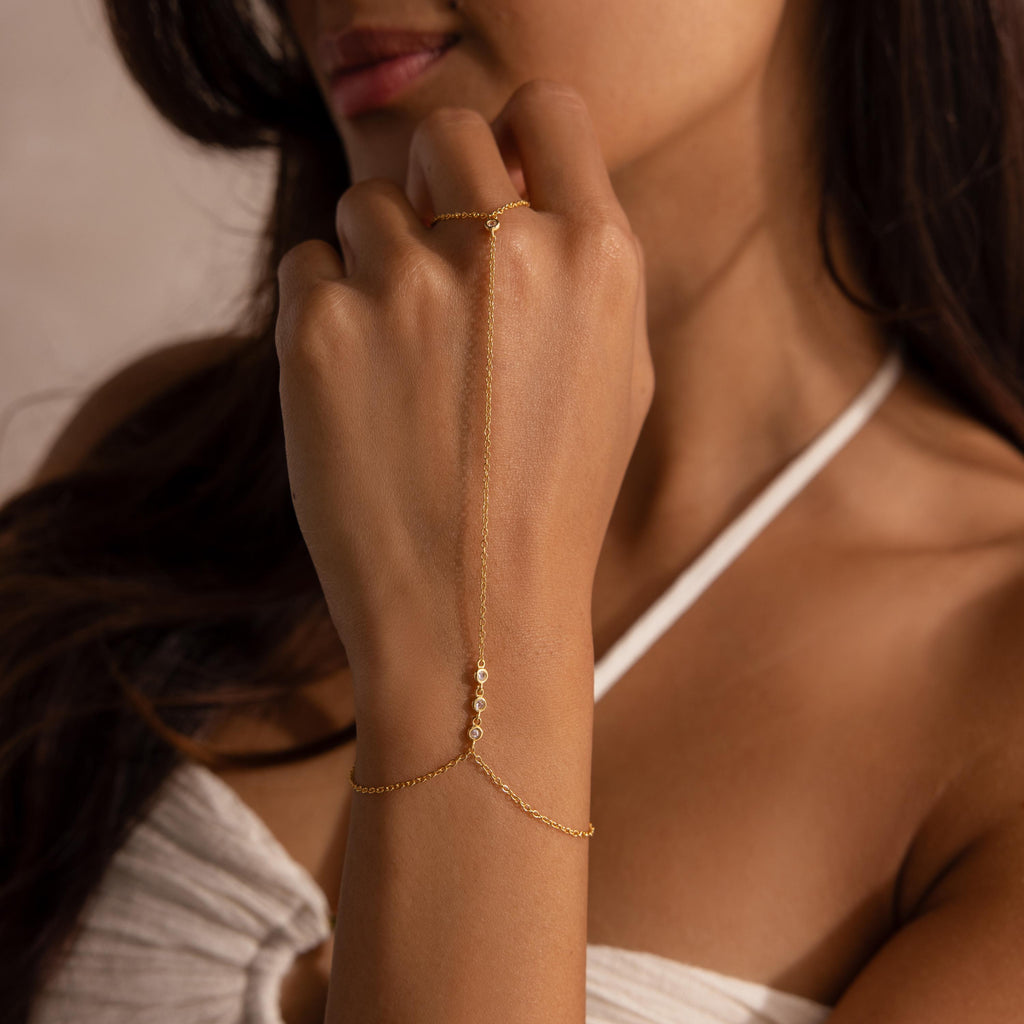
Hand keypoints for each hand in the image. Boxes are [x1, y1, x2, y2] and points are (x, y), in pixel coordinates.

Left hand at [275, 79, 653, 684]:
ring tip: (401, 356)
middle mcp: (506, 256)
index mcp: (597, 261)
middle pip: (443, 134)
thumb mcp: (619, 380)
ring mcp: (408, 289)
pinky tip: (359, 384)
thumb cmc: (550, 502)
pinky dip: (327, 310)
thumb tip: (523, 189)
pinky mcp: (322, 331)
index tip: (495, 172)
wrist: (474, 612)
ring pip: (364, 203)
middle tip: (434, 261)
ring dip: (377, 260)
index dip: (515, 136)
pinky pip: (310, 266)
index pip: (548, 110)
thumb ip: (582, 269)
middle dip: (434, 184)